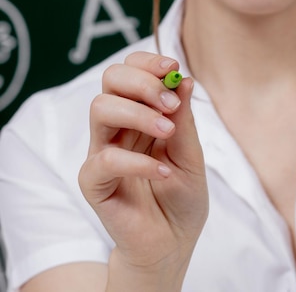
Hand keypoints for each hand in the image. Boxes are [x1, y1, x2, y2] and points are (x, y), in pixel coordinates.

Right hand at [78, 51, 207, 285]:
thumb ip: (184, 119)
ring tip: (167, 132)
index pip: (130, 71)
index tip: (174, 67)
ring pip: (100, 108)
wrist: (172, 243)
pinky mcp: (94, 182)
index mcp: (139, 113)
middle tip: (170, 102)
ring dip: (138, 113)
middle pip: (111, 79)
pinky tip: (163, 172)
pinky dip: (137, 162)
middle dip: (143, 82)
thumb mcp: (192, 154)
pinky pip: (104, 159)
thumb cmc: (181, 197)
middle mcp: (117, 127)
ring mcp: (102, 151)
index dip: (148, 62)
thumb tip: (185, 79)